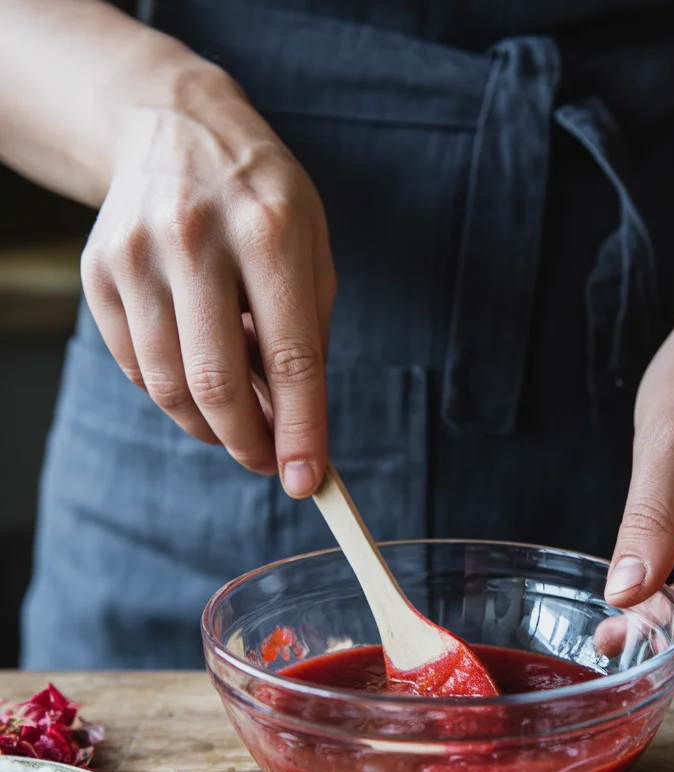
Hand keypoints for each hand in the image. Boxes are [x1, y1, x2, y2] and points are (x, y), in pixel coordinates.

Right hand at [81, 64, 334, 496]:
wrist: (174, 126)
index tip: (305, 480)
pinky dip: (172, 391)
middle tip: (267, 461)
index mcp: (269, 231)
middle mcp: (195, 238)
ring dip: (209, 426)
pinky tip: (196, 369)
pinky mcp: (98, 272)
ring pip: (169, 387)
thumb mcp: (312, 248)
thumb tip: (295, 428)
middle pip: (216, 384)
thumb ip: (308, 336)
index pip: (291, 358)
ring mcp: (136, 254)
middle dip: (247, 443)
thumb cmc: (261, 197)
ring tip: (237, 418)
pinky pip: (137, 367)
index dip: (300, 431)